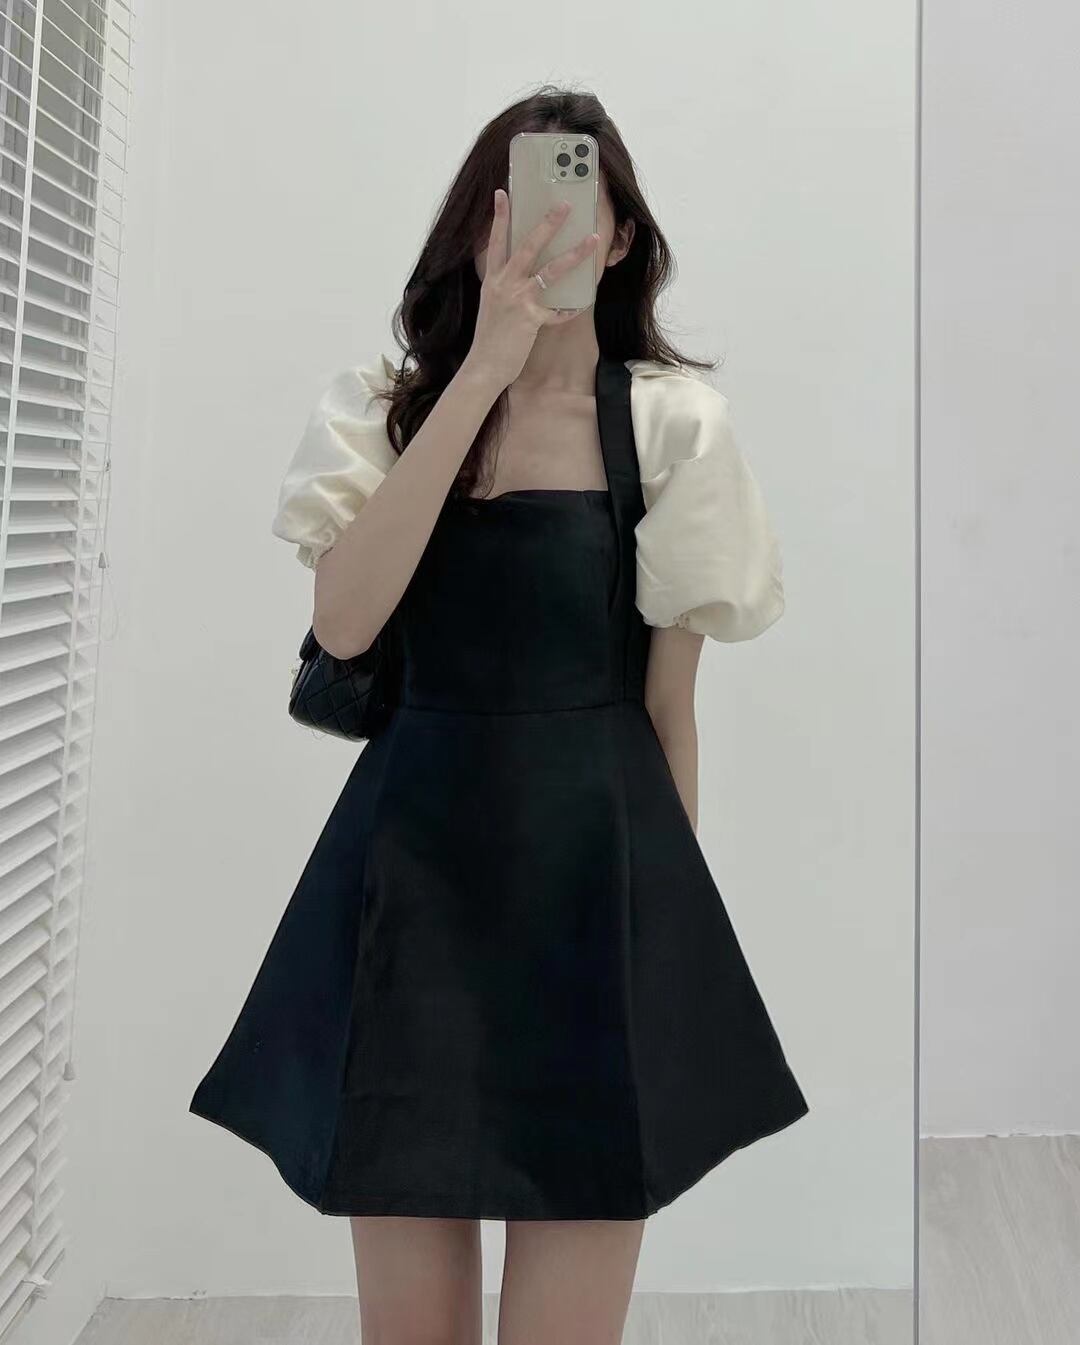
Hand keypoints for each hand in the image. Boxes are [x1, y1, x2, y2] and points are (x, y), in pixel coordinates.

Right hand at [465, 188, 599, 392]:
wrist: (484, 366)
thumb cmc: (490, 338)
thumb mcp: (492, 305)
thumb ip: (505, 286)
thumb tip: (525, 273)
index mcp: (493, 280)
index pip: (496, 241)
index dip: (499, 217)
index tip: (502, 193)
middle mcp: (504, 285)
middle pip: (528, 246)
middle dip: (547, 224)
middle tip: (564, 205)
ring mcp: (518, 301)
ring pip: (550, 271)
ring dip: (574, 254)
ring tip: (592, 240)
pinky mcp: (531, 320)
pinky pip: (557, 310)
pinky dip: (570, 308)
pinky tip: (582, 303)